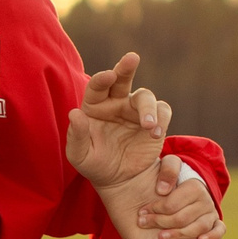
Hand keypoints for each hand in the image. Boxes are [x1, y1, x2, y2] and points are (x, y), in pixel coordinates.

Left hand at [63, 51, 170, 191]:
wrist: (119, 180)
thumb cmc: (95, 165)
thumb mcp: (80, 155)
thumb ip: (76, 135)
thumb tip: (75, 113)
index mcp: (95, 105)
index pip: (97, 86)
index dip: (103, 78)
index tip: (108, 76)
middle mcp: (116, 102)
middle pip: (122, 78)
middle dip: (126, 67)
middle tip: (132, 58)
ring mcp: (136, 110)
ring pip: (145, 96)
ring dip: (148, 109)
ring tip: (147, 127)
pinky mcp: (155, 120)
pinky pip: (162, 111)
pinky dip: (161, 119)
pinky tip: (154, 134)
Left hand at [137, 156, 223, 238]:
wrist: (184, 184)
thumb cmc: (172, 178)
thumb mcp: (169, 164)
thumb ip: (167, 170)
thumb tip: (163, 190)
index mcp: (194, 186)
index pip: (172, 204)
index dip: (154, 210)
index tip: (141, 212)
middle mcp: (205, 199)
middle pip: (182, 218)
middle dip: (159, 222)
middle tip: (143, 224)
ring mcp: (211, 212)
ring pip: (198, 227)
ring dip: (179, 234)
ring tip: (160, 238)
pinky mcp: (215, 222)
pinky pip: (219, 230)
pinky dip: (212, 236)